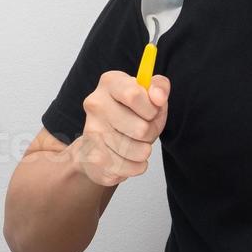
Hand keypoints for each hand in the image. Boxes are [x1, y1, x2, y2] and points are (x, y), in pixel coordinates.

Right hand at [73, 70, 170, 186]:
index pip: (134, 95)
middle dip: (151, 132)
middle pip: (141, 129)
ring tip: (136, 143)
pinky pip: (131, 168)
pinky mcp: (93, 159)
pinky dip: (137, 166)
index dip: (152, 108)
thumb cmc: (129, 114)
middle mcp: (95, 105)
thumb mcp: (149, 95)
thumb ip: (159, 87)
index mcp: (110, 83)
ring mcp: (91, 133)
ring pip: (138, 151)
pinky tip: (127, 157)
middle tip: (144, 129)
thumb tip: (159, 97)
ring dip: (145, 150)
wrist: (98, 141)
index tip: (153, 110)